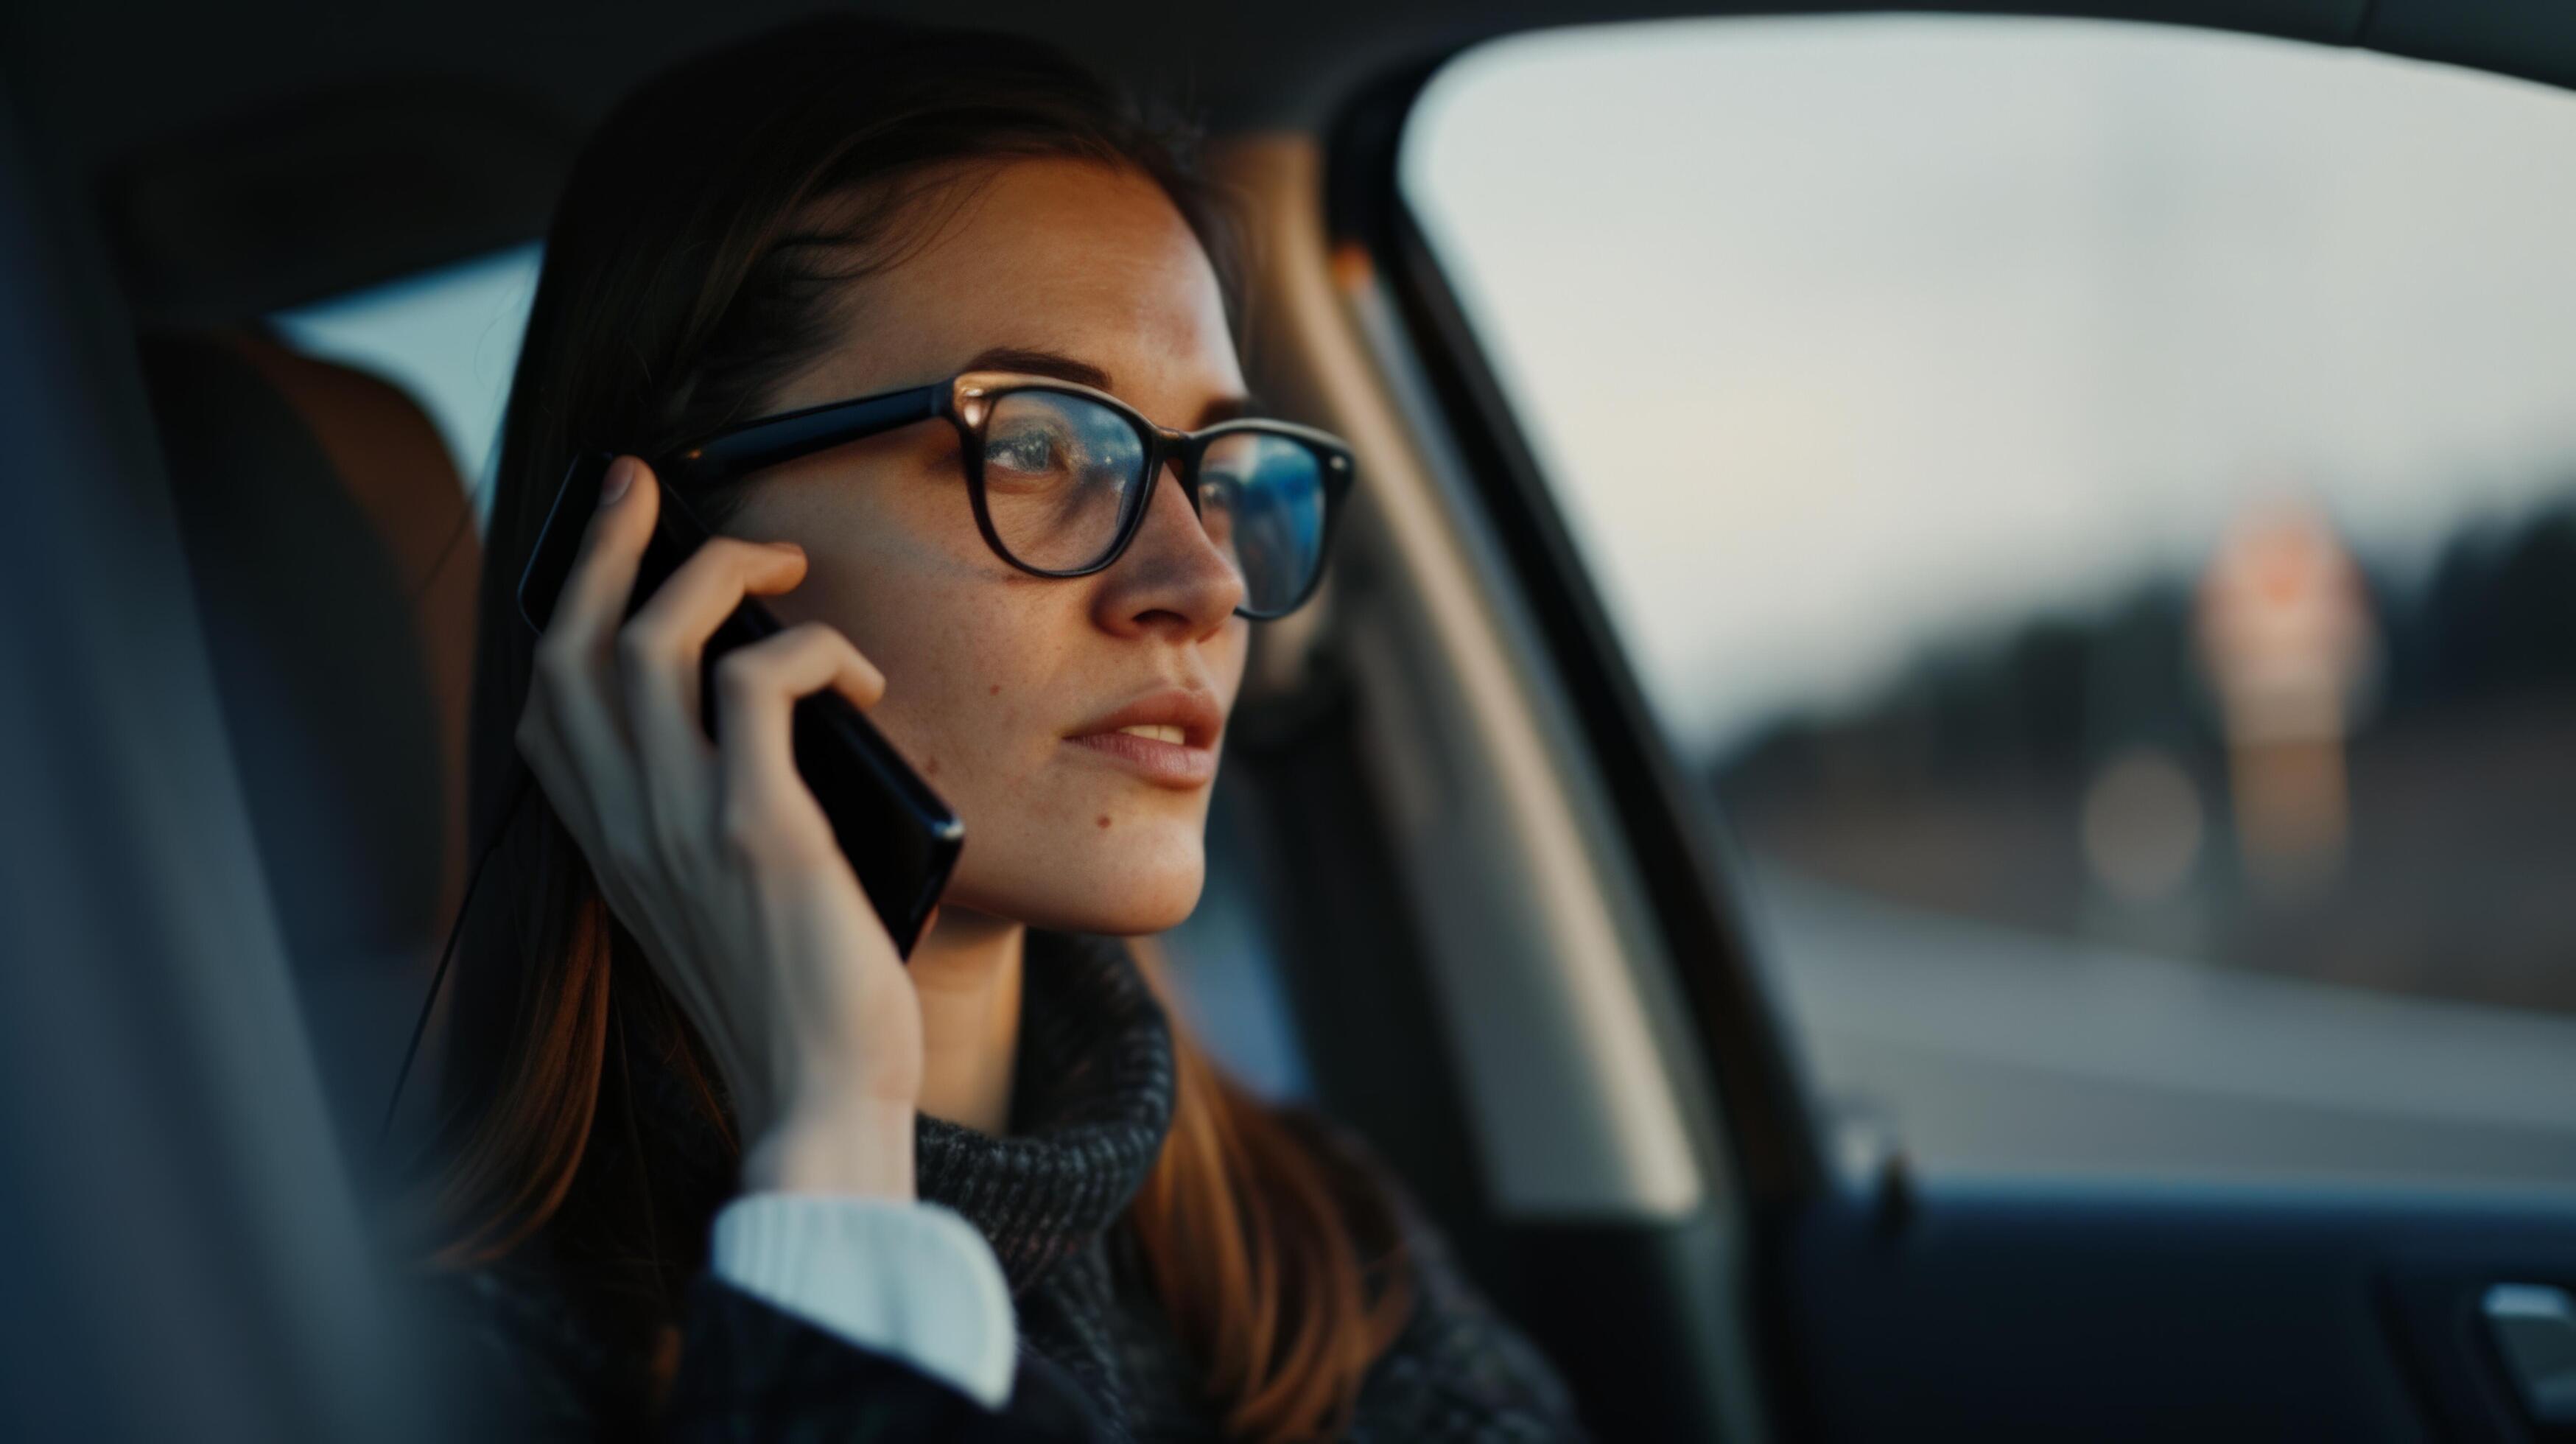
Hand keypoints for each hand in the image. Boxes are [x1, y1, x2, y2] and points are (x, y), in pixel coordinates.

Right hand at [514, 455, 918, 1198]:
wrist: (817, 1103)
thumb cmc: (794, 1009)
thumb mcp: (720, 909)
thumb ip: (709, 828)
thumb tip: (769, 738)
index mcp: (608, 849)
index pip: (545, 705)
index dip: (568, 610)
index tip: (608, 548)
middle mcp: (622, 828)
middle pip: (571, 643)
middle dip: (606, 544)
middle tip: (647, 481)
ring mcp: (677, 826)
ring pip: (646, 639)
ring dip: (714, 570)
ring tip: (781, 562)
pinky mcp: (754, 831)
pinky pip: (755, 681)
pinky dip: (809, 648)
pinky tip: (857, 679)